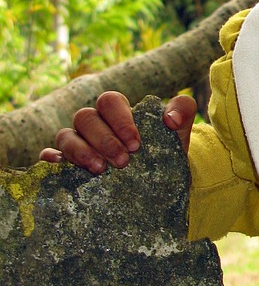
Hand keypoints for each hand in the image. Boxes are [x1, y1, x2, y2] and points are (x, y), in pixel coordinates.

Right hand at [39, 91, 196, 172]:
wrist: (160, 185)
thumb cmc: (165, 153)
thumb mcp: (178, 134)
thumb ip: (181, 112)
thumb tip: (170, 117)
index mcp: (117, 112)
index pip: (109, 101)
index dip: (120, 120)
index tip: (136, 144)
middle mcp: (94, 124)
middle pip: (85, 117)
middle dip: (104, 139)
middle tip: (123, 161)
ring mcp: (77, 143)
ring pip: (65, 135)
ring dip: (80, 150)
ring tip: (100, 170)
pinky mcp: (66, 164)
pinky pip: (49, 157)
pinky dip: (51, 160)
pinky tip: (60, 168)